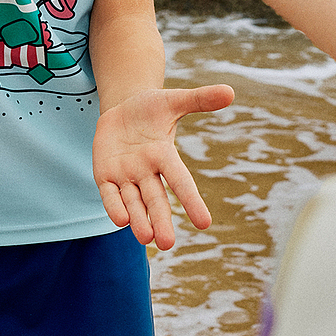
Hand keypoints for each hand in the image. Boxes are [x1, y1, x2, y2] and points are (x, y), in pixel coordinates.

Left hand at [93, 85, 232, 248]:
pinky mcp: (105, 176)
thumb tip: (230, 92)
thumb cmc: (151, 108)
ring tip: (146, 238)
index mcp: (165, 156)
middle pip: (156, 199)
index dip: (191, 201)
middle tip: (167, 244)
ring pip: (133, 202)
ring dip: (139, 220)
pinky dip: (114, 206)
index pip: (180, 181)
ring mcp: (125, 176)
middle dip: (161, 220)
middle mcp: (147, 171)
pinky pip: (109, 194)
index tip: (205, 223)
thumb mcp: (173, 100)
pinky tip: (120, 221)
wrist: (122, 110)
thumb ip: (199, 100)